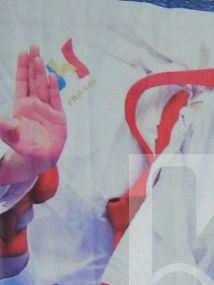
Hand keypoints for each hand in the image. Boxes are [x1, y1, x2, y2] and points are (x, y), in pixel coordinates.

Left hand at [0, 49, 66, 186]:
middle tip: (33, 47)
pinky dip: (54, 88)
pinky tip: (51, 77)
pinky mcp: (58, 117)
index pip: (22, 82)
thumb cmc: (22, 145)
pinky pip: (56, 100)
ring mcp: (47, 109)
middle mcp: (34, 103)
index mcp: (21, 104)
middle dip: (33, 64)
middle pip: (34, 80)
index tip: (23, 53)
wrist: (38, 158)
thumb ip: (3, 124)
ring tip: (40, 58)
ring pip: (44, 87)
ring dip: (42, 73)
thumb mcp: (8, 133)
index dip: (22, 68)